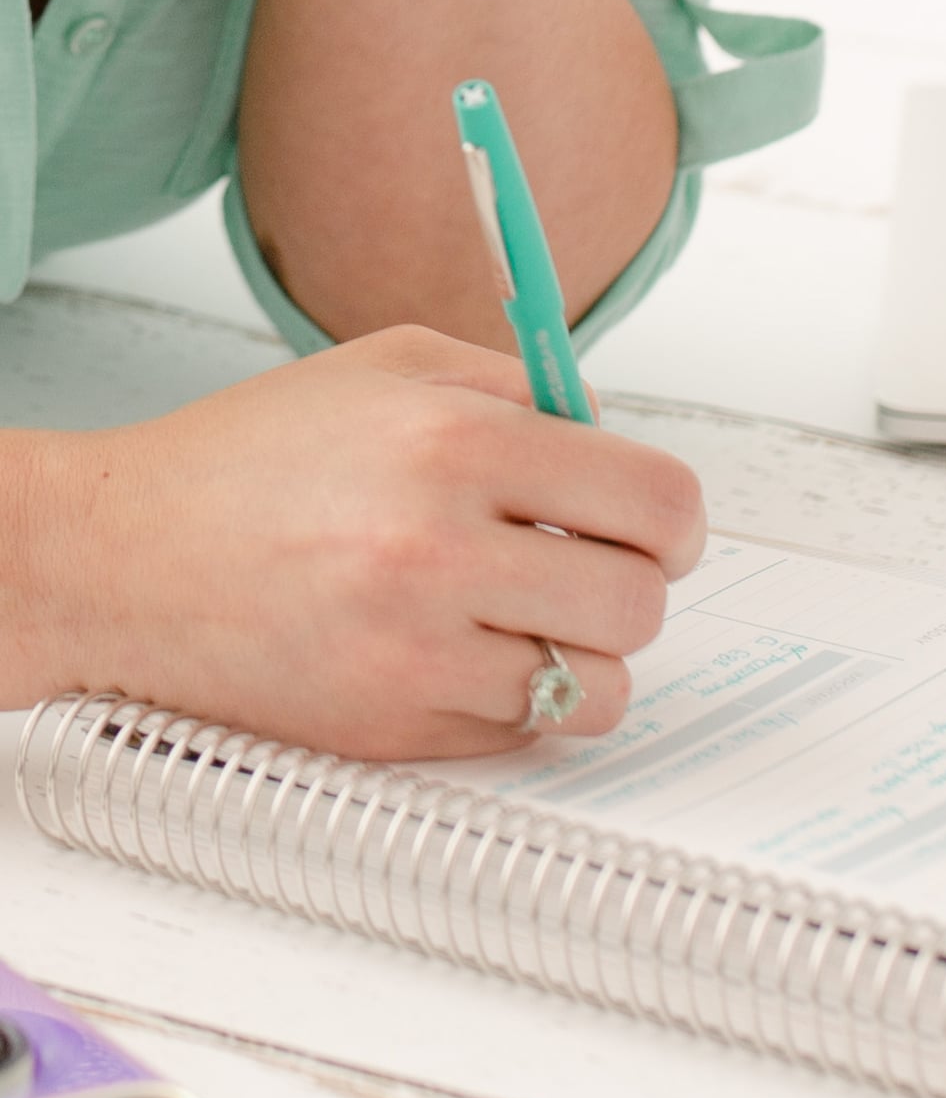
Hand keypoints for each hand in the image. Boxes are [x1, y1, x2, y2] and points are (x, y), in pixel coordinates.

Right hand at [31, 327, 705, 760]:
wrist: (116, 558)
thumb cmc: (251, 456)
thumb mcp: (390, 364)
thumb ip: (521, 385)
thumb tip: (615, 437)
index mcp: (454, 443)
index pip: (653, 499)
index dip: (678, 520)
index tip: (663, 530)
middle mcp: (439, 552)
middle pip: (641, 601)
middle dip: (636, 584)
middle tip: (593, 569)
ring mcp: (413, 654)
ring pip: (599, 687)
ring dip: (585, 653)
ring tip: (531, 617)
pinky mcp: (388, 729)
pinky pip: (524, 732)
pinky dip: (519, 698)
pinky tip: (468, 653)